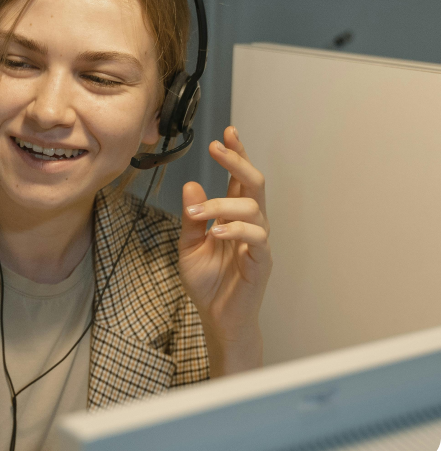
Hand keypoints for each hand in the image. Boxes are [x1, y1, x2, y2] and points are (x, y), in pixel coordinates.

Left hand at [177, 126, 272, 373]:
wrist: (217, 318)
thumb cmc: (208, 282)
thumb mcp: (189, 246)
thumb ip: (192, 217)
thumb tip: (191, 185)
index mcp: (235, 217)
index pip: (240, 180)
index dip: (236, 155)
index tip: (226, 132)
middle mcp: (251, 225)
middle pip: (254, 184)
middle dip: (238, 162)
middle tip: (217, 147)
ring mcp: (259, 243)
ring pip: (254, 209)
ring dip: (223, 205)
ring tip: (199, 214)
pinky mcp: (261, 262)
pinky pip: (256, 239)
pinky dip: (237, 230)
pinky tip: (217, 231)